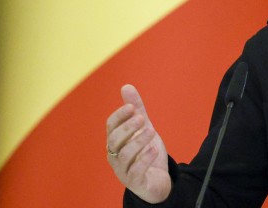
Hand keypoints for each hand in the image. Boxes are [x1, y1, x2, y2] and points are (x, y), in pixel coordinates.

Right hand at [106, 84, 171, 202]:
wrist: (157, 179)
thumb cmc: (146, 152)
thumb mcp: (144, 128)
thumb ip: (137, 109)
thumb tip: (126, 86)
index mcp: (115, 141)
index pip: (110, 126)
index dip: (119, 115)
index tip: (132, 106)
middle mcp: (115, 155)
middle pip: (114, 140)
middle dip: (127, 128)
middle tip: (141, 118)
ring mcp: (123, 169)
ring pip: (124, 155)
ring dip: (138, 141)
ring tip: (151, 131)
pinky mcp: (135, 181)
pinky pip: (135, 171)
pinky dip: (144, 159)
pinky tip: (154, 149)